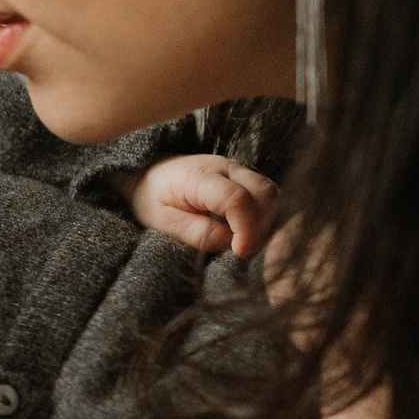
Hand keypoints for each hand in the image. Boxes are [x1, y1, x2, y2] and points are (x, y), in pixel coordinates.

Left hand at [125, 154, 275, 256]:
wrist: (147, 173)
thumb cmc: (151, 197)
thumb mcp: (161, 220)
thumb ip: (195, 232)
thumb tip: (231, 243)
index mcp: (200, 176)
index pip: (237, 199)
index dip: (245, 229)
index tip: (240, 252)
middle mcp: (225, 167)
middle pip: (265, 192)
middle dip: (262, 226)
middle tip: (243, 251)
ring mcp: (237, 170)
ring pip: (271, 194)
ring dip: (267, 221)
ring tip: (245, 244)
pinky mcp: (243, 177)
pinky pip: (266, 196)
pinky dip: (265, 216)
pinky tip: (248, 234)